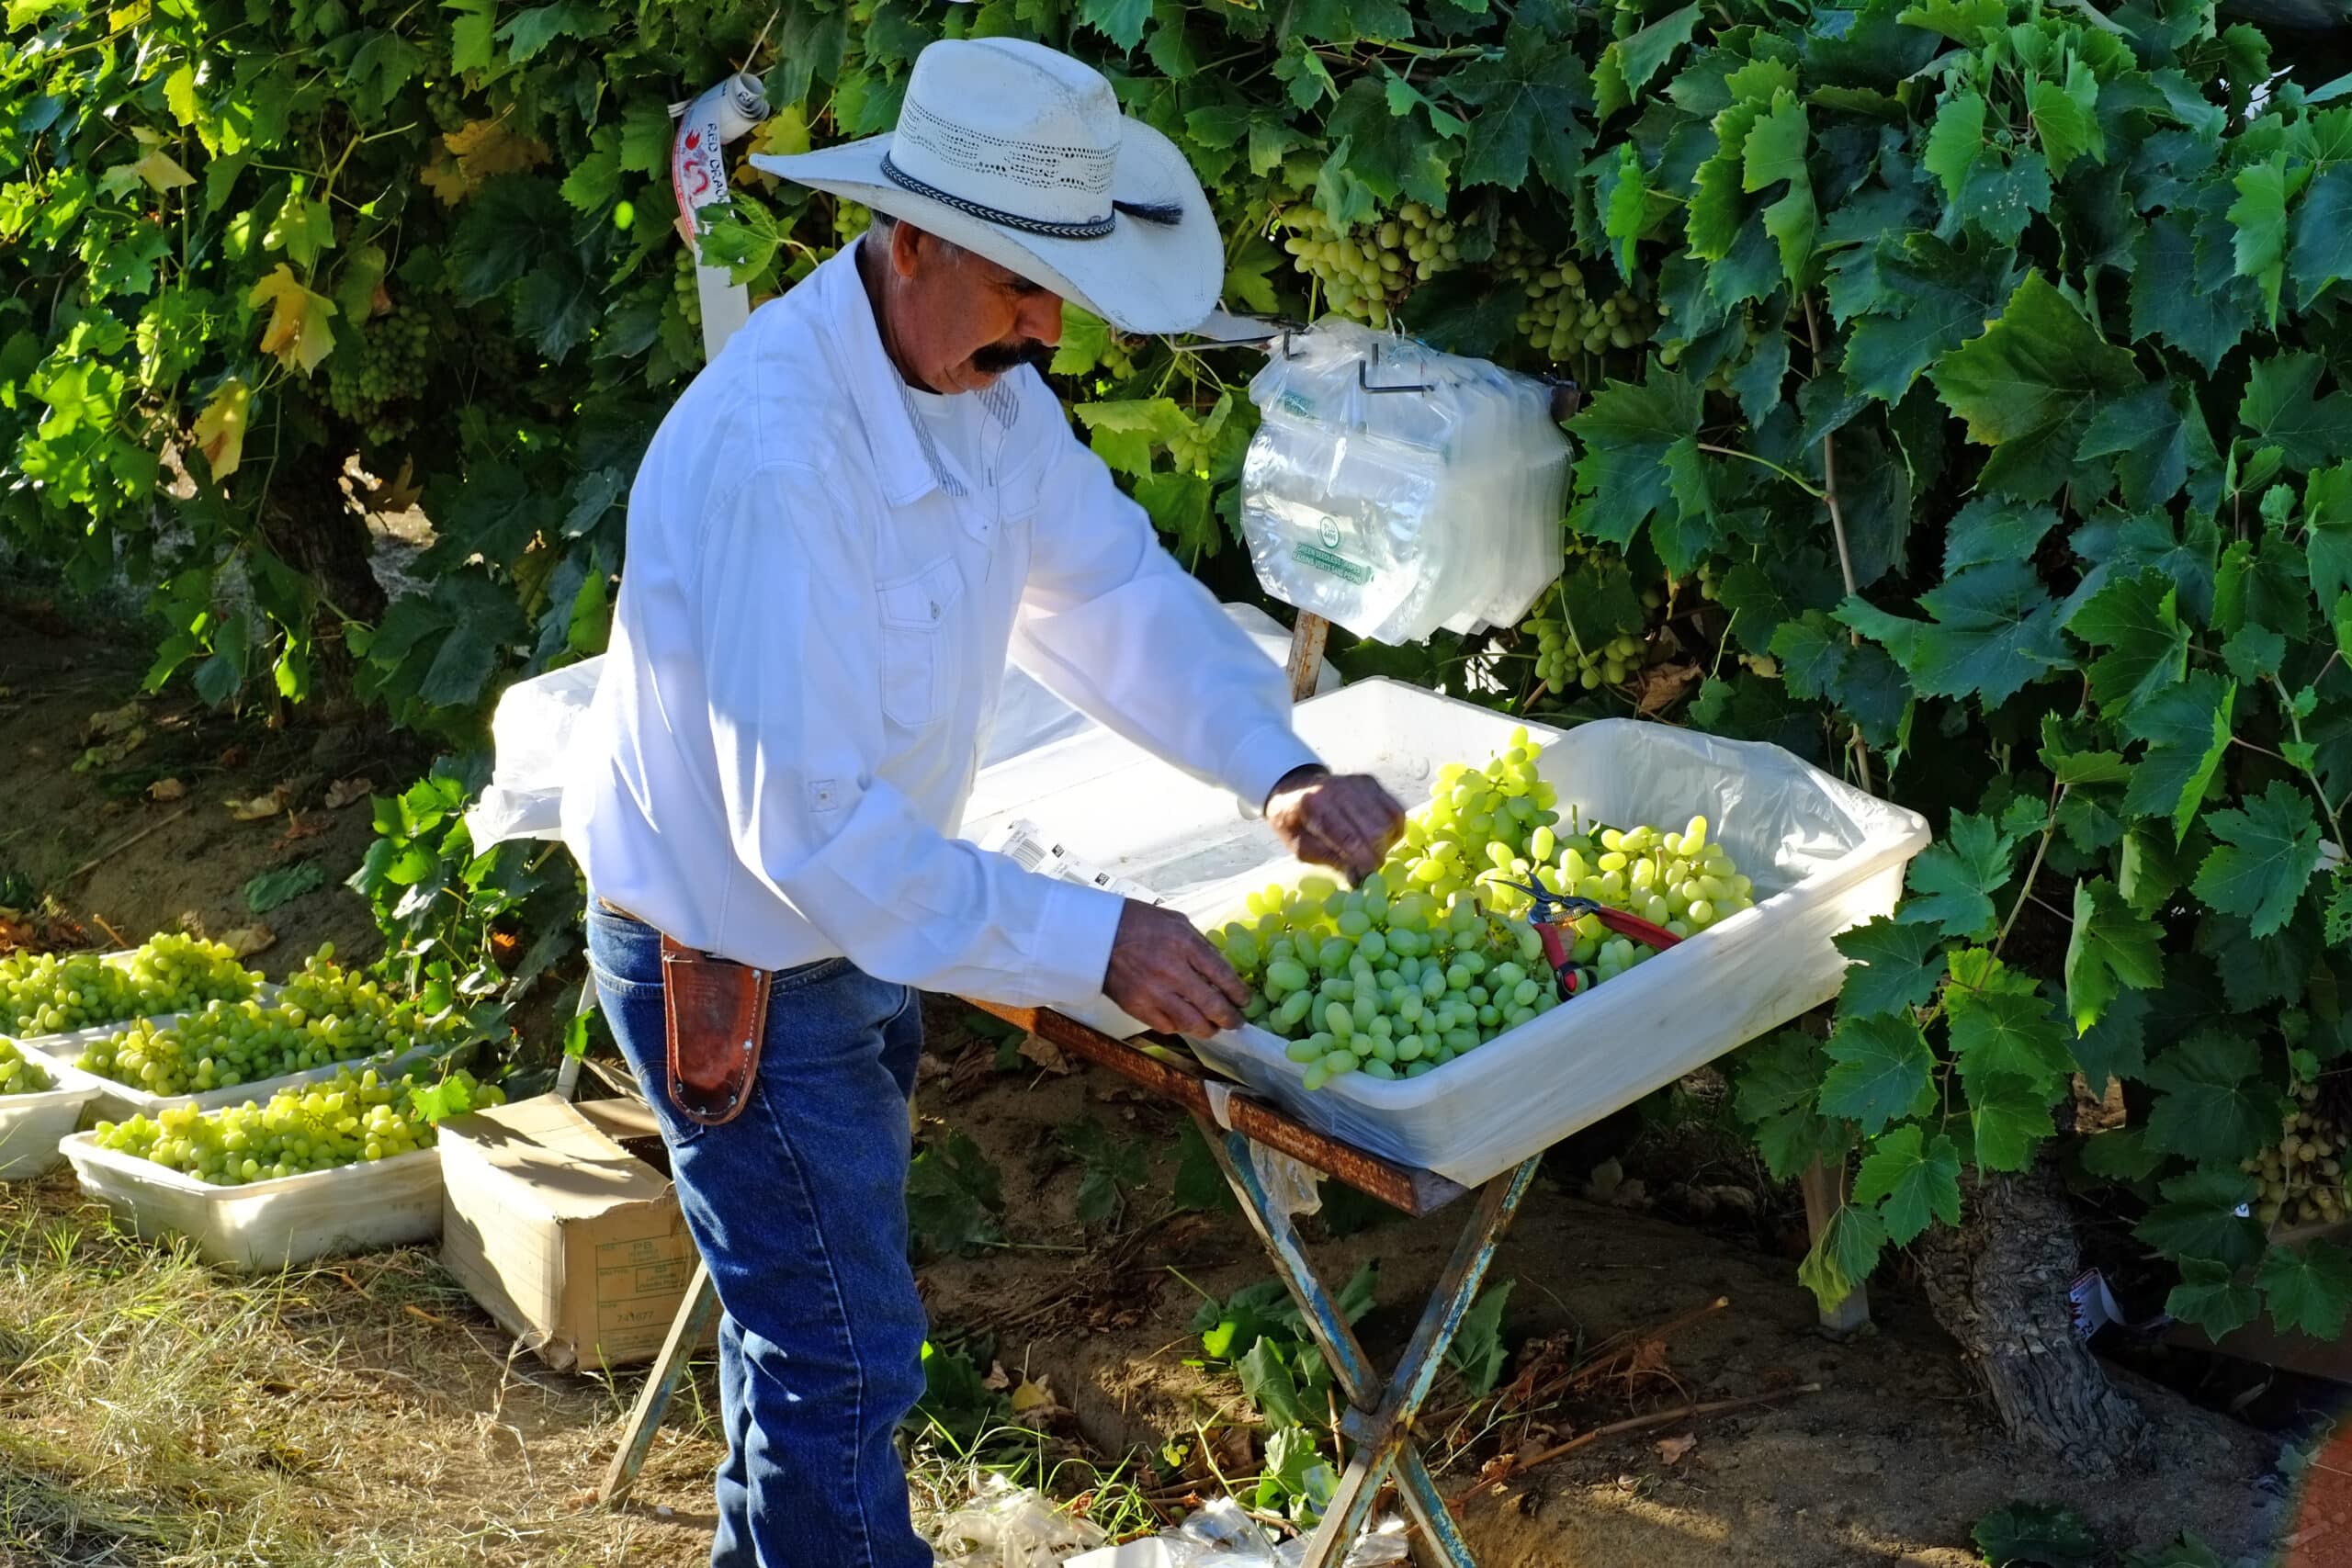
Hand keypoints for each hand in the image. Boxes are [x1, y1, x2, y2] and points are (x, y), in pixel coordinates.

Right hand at [1102, 901, 1251, 1037]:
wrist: (1097, 934)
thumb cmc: (1139, 923)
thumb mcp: (1176, 922)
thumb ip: (1200, 944)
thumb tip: (1221, 968)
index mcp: (1185, 944)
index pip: (1223, 976)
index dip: (1239, 993)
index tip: (1246, 1001)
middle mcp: (1172, 970)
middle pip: (1213, 1005)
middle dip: (1230, 1018)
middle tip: (1236, 1022)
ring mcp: (1154, 992)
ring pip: (1192, 1023)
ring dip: (1208, 1029)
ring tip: (1213, 1027)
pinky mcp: (1137, 1007)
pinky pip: (1167, 1027)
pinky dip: (1180, 1027)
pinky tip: (1184, 1022)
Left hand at [1266, 766, 1406, 884]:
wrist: (1294, 788)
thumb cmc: (1294, 822)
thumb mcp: (1300, 847)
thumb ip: (1330, 859)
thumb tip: (1358, 877)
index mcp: (1315, 805)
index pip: (1349, 837)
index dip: (1363, 862)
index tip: (1365, 879)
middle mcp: (1340, 789)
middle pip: (1375, 829)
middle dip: (1376, 856)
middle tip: (1366, 870)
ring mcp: (1359, 783)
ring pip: (1389, 820)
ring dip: (1385, 844)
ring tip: (1369, 852)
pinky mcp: (1372, 783)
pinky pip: (1396, 811)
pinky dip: (1393, 830)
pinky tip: (1380, 839)